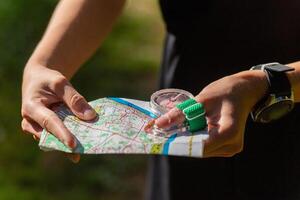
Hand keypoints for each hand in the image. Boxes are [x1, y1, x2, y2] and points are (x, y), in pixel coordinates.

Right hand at [21, 64, 96, 161]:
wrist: (38, 80)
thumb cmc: (48, 80)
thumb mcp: (60, 83)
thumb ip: (74, 98)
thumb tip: (90, 116)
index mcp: (32, 107)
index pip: (49, 122)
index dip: (61, 133)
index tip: (73, 144)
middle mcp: (31, 122)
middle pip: (50, 136)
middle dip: (66, 143)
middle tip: (85, 150)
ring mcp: (37, 129)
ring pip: (53, 141)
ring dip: (68, 144)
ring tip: (87, 148)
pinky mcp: (45, 131)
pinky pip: (56, 138)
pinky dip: (69, 139)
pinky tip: (83, 143)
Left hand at [150, 70, 267, 156]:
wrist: (243, 91)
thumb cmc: (225, 91)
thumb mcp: (201, 99)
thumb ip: (181, 113)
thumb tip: (158, 124)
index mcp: (229, 132)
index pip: (199, 145)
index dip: (179, 143)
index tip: (161, 138)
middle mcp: (231, 145)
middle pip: (198, 149)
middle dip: (179, 141)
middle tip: (160, 132)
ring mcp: (230, 148)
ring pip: (200, 149)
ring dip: (185, 140)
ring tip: (171, 128)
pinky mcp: (226, 147)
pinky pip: (205, 146)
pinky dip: (193, 138)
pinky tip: (185, 128)